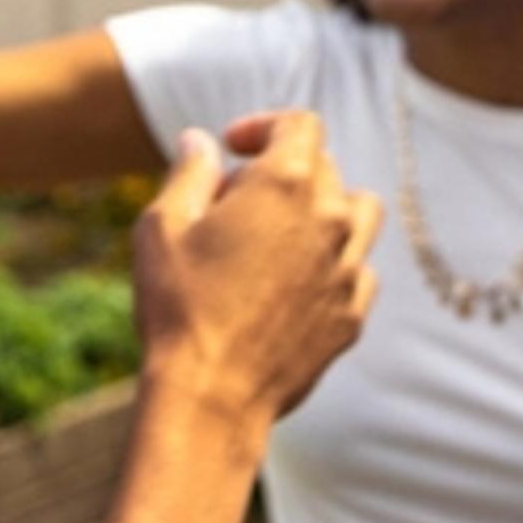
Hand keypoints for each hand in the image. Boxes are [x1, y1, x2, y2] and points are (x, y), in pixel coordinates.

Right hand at [130, 109, 379, 433]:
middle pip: (325, 168)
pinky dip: (334, 265)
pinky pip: (359, 272)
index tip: (233, 148)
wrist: (211, 396)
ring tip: (279, 236)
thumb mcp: (163, 226)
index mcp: (286, 184)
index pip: (301, 125)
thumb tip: (201, 141)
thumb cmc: (179, 307)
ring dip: (324, 211)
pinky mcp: (352, 316)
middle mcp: (331, 220)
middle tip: (230, 204)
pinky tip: (292, 285)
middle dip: (279, 172)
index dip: (265, 126)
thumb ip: (189, 172)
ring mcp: (349, 271)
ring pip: (359, 215)